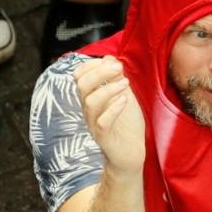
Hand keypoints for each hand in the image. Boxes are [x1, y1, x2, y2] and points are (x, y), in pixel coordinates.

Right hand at [75, 56, 144, 177]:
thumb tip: (109, 58)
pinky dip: (113, 108)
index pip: (79, 76)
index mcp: (91, 98)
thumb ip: (116, 79)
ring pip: (90, 102)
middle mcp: (89, 110)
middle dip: (100, 72)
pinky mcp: (103, 138)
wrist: (131, 153)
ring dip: (108, 88)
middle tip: (119, 68)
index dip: (92, 65)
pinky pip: (102, 122)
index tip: (112, 62)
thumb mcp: (124, 96)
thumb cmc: (126, 125)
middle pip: (81, 85)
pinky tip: (125, 101)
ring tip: (125, 83)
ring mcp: (94, 124)